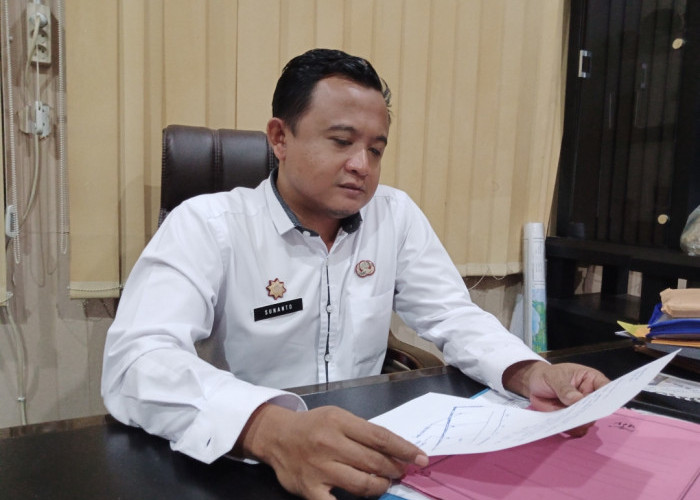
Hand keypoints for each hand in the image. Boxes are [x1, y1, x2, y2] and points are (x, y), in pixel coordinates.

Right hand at [235, 404, 428, 499]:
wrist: (277, 435)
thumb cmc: (313, 425)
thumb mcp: (338, 417)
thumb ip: (362, 432)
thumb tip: (394, 451)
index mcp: (339, 422)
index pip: (380, 437)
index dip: (404, 449)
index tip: (421, 458)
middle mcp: (330, 444)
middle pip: (373, 461)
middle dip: (394, 469)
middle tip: (400, 472)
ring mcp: (320, 468)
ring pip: (361, 483)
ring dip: (379, 486)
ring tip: (383, 484)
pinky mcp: (310, 489)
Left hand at [503, 360, 609, 435]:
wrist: (534, 385)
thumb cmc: (548, 376)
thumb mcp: (554, 377)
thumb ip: (564, 388)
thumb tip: (577, 399)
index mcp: (592, 380)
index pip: (607, 388)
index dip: (610, 396)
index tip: (604, 403)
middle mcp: (590, 397)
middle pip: (599, 408)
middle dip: (592, 413)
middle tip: (583, 415)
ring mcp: (582, 410)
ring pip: (588, 421)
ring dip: (581, 423)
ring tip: (570, 421)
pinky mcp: (573, 421)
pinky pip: (577, 429)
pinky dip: (571, 430)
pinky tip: (563, 427)